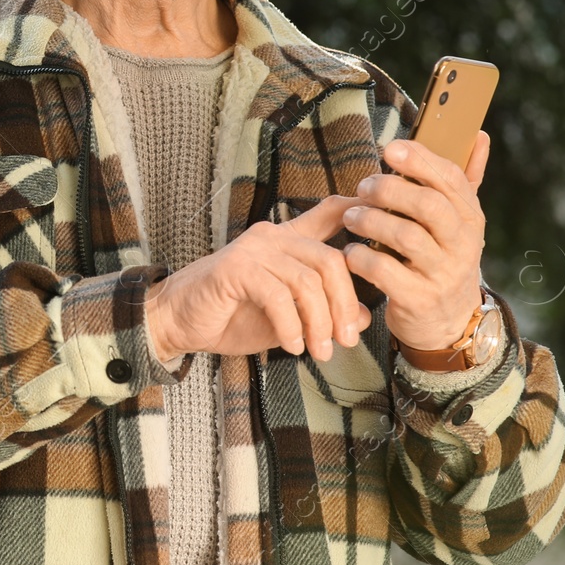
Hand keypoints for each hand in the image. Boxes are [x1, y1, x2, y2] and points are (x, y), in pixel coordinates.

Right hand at [146, 194, 372, 362]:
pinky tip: (291, 345)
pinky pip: (278, 296)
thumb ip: (323, 312)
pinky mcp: (235, 269)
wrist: (180, 321)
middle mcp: (273, 237)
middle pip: (331, 261)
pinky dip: (291, 325)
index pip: (329, 215)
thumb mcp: (289, 318)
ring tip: (319, 350)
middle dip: (345, 305)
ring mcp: (254, 250)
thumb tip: (363, 318)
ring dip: (320, 323)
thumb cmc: (232, 316)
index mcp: (287, 241)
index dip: (358, 213)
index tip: (384, 226)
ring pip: (308, 281)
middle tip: (345, 341)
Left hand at [341, 131, 490, 351]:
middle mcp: (462, 245)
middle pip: (427, 206)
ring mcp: (442, 274)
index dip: (419, 160)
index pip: (450, 180)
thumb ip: (465, 178)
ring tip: (351, 217)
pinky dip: (361, 258)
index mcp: (469, 218)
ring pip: (405, 237)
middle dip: (390, 190)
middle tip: (364, 187)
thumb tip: (478, 134)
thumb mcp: (458, 222)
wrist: (448, 322)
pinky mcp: (419, 300)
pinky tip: (350, 252)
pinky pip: (385, 272)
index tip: (390, 149)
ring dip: (371, 221)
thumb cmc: (442, 258)